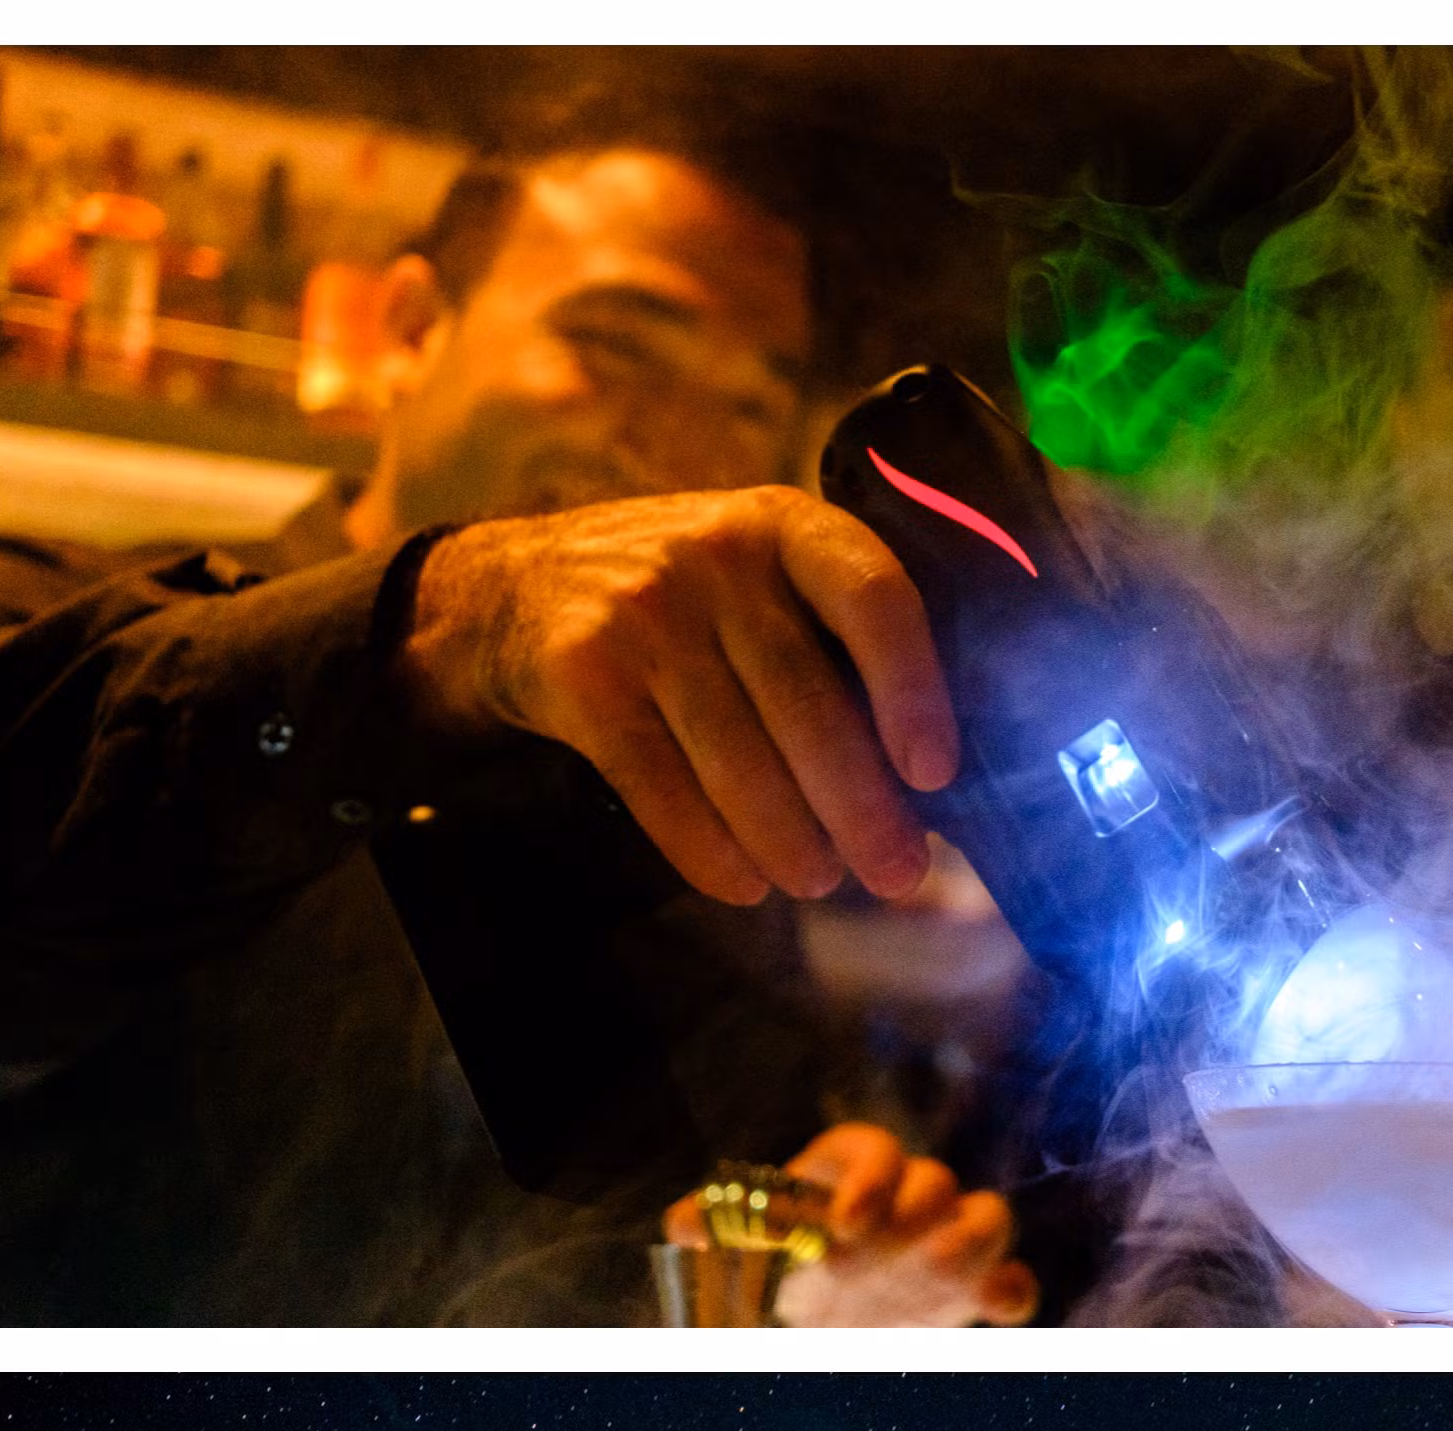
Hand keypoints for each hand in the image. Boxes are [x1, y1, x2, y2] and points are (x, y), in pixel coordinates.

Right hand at [402, 488, 958, 905]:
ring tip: (820, 881)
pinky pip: (661, 786)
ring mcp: (642, 613)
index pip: (874, 597)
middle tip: (898, 872)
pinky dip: (709, 851)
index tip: (935, 774)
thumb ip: (836, 646)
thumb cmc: (688, 606)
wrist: (518, 588)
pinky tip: (744, 884)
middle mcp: (715, 555)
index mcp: (786, 525)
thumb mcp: (762, 579)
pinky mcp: (582, 676)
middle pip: (807, 703)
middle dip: (862, 808)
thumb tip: (925, 787)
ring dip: (791, 840)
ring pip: (738, 757)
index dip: (914, 691)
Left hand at [664, 1125, 1035, 1327]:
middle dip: (910, 1213)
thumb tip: (682, 1227)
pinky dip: (1013, 1291)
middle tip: (874, 1257)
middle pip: (934, 1180)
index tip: (844, 1222)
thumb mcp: (745, 1242)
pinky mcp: (976, 1289)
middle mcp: (909, 1196)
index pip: (874, 1149)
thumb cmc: (782, 1264)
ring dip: (974, 1239)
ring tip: (941, 1270)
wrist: (820, 1320)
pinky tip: (995, 1309)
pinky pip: (1015, 1280)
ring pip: (990, 1216)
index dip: (868, 1177)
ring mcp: (950, 1241)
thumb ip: (720, 1226)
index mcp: (855, 1170)